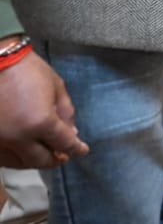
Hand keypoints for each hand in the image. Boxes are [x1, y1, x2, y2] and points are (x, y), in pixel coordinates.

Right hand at [0, 50, 88, 168]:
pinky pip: (3, 157)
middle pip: (40, 160)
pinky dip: (14, 158)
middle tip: (62, 156)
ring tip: (43, 155)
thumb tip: (72, 132)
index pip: (63, 143)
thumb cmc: (29, 70)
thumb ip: (66, 112)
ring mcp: (0, 140)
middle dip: (54, 160)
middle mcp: (19, 137)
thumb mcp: (56, 87)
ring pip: (18, 163)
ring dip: (33, 161)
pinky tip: (21, 153)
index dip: (76, 149)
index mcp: (41, 123)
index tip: (82, 151)